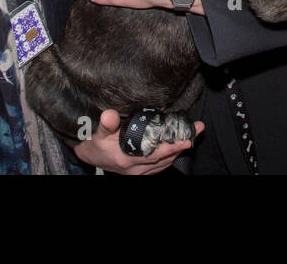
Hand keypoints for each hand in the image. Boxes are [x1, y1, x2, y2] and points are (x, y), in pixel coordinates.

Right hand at [72, 110, 202, 173]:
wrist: (88, 156)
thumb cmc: (94, 143)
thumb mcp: (97, 132)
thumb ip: (106, 124)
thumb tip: (109, 115)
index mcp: (127, 158)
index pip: (156, 154)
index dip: (174, 146)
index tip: (188, 139)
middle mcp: (135, 169)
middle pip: (165, 158)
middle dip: (183, 143)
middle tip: (197, 129)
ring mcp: (138, 172)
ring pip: (164, 163)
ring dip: (179, 150)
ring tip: (192, 134)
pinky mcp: (139, 173)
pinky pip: (159, 167)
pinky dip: (170, 158)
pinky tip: (177, 148)